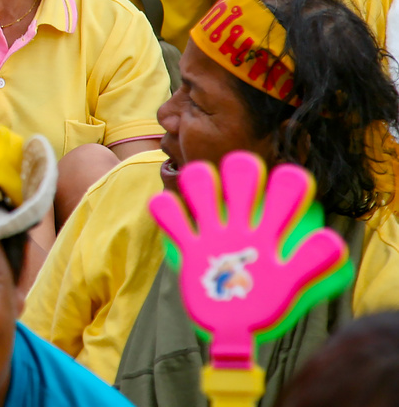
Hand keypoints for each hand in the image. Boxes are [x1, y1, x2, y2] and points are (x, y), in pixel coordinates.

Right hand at [150, 152, 347, 366]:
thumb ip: (311, 264)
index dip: (287, 181)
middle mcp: (241, 225)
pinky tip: (168, 209)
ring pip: (202, 187)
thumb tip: (333, 240)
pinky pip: (171, 217)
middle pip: (241, 179)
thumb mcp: (291, 286)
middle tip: (244, 185)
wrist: (231, 330)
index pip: (284, 193)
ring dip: (200, 182)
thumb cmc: (265, 307)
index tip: (292, 181)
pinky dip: (167, 209)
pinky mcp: (187, 246)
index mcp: (270, 233)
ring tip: (201, 194)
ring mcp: (212, 233)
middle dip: (242, 171)